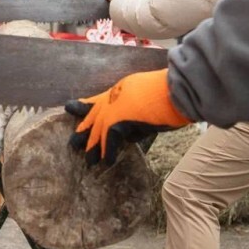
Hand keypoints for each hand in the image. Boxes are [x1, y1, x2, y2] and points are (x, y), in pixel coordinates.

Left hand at [64, 69, 189, 163]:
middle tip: (72, 142)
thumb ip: (134, 112)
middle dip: (83, 129)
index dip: (84, 106)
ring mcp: (115, 107)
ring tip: (89, 160)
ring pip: (98, 129)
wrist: (177, 89)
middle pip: (94, 115)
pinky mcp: (119, 120)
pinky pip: (109, 139)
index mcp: (121, 88)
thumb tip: (130, 134)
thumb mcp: (148, 98)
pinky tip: (107, 161)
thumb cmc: (172, 92)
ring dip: (93, 146)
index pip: (98, 99)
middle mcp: (115, 96)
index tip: (70, 107)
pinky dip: (108, 151)